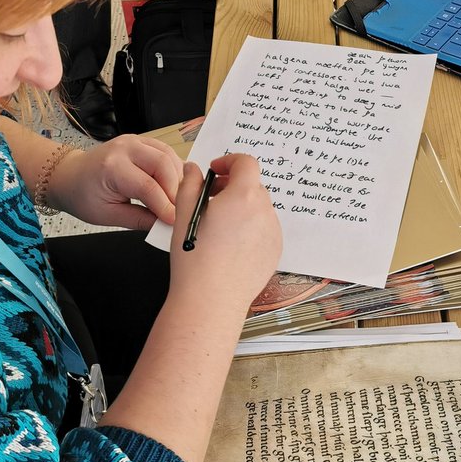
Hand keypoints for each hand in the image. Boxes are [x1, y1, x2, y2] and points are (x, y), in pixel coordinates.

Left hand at [48, 136, 184, 228]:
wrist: (70, 176)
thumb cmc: (83, 196)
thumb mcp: (107, 216)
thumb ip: (139, 220)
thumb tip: (166, 226)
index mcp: (111, 167)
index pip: (147, 186)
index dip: (165, 206)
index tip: (176, 221)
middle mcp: (124, 148)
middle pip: (163, 164)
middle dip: (176, 189)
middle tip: (180, 210)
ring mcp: (134, 140)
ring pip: (169, 155)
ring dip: (178, 177)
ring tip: (178, 199)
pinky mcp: (141, 141)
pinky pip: (165, 151)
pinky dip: (173, 168)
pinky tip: (174, 185)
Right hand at [169, 155, 281, 311]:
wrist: (211, 300)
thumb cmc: (196, 258)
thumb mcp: (185, 214)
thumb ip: (190, 184)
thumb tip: (194, 170)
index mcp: (243, 196)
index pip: (246, 163)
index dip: (229, 162)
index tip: (215, 171)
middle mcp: (264, 211)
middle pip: (253, 186)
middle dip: (233, 186)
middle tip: (212, 199)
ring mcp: (273, 231)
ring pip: (259, 209)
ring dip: (242, 208)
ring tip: (219, 227)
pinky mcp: (275, 250)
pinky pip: (265, 229)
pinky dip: (251, 228)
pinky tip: (231, 245)